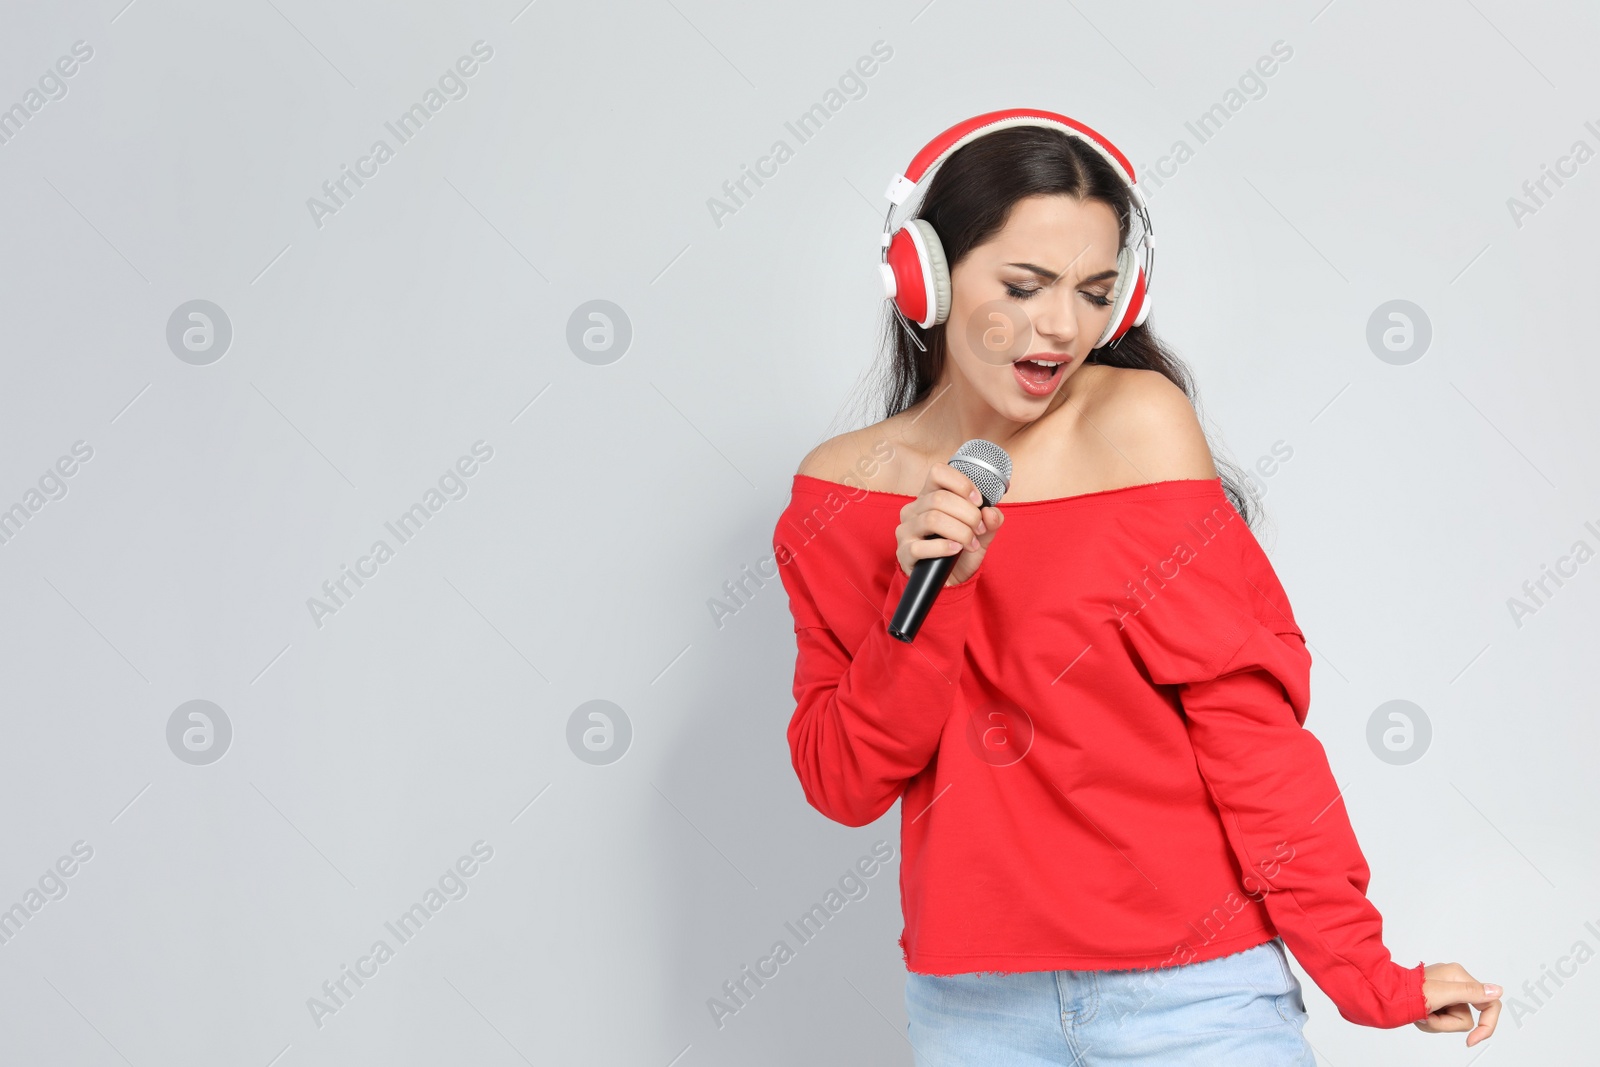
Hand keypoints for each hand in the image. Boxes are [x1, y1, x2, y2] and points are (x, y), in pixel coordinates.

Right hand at [894, 462, 1004, 586]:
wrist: (952, 580)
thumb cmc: (962, 550)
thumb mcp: (983, 533)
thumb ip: (991, 521)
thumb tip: (991, 512)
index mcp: (930, 496)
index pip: (938, 472)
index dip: (961, 484)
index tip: (978, 501)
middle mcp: (914, 509)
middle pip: (939, 499)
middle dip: (968, 514)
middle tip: (979, 529)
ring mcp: (906, 530)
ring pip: (932, 519)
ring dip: (959, 532)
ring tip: (971, 543)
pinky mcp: (904, 552)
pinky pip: (920, 547)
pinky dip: (944, 547)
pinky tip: (956, 550)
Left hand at [1415, 962, 1501, 1046]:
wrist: (1383, 996)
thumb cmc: (1407, 991)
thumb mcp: (1441, 994)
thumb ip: (1470, 992)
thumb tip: (1497, 990)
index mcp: (1458, 975)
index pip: (1489, 1003)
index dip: (1487, 1026)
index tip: (1473, 1040)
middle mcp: (1454, 981)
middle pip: (1467, 1016)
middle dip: (1448, 1023)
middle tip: (1430, 1017)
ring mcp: (1444, 991)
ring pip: (1454, 1020)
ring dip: (1438, 1023)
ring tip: (1422, 1015)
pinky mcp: (1436, 1000)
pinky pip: (1443, 1019)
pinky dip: (1432, 1022)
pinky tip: (1420, 1015)